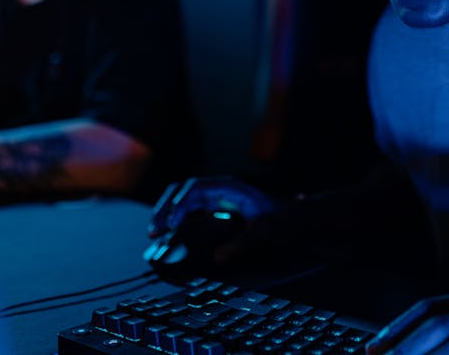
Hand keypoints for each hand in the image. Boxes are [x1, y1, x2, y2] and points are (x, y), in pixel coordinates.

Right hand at [147, 176, 282, 264]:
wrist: (294, 218)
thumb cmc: (281, 221)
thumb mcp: (265, 232)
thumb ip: (243, 244)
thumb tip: (217, 258)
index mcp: (229, 188)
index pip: (195, 189)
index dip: (179, 205)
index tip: (171, 225)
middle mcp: (219, 189)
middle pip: (183, 190)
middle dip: (166, 207)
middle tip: (154, 231)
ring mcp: (216, 198)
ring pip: (183, 198)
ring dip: (167, 212)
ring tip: (155, 232)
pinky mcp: (215, 209)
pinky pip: (189, 209)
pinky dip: (176, 218)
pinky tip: (168, 233)